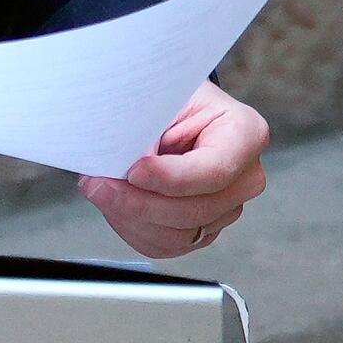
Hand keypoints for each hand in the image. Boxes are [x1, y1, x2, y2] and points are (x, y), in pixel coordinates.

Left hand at [83, 83, 267, 257]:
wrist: (165, 109)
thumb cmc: (164, 99)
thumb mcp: (157, 97)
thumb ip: (146, 128)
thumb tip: (122, 165)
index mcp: (245, 133)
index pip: (214, 170)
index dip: (169, 178)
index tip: (133, 171)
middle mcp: (245, 176)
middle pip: (194, 210)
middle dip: (137, 201)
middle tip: (97, 183)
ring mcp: (227, 207)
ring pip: (178, 233)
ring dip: (130, 216)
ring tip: (101, 189)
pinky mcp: (204, 227)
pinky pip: (167, 245)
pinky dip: (133, 229)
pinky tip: (116, 205)